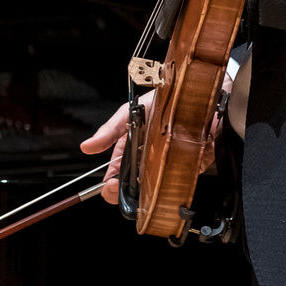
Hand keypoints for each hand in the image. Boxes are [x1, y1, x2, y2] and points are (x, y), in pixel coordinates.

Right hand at [78, 66, 239, 204]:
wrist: (200, 93)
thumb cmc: (164, 97)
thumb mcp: (130, 112)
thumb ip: (110, 131)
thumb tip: (86, 147)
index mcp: (133, 144)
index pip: (118, 168)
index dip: (111, 179)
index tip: (108, 185)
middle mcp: (149, 155)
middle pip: (133, 180)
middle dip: (123, 188)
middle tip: (118, 190)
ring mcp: (169, 161)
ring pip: (153, 184)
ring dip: (144, 191)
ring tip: (137, 192)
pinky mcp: (191, 165)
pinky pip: (178, 181)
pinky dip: (169, 187)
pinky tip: (161, 188)